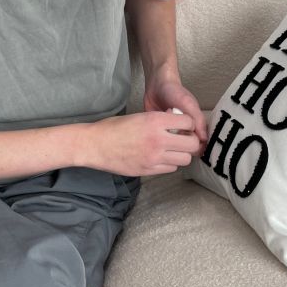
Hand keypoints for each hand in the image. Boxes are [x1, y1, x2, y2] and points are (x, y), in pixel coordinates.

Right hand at [87, 111, 201, 176]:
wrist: (95, 145)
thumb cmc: (114, 128)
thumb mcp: (140, 116)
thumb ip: (160, 120)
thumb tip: (177, 121)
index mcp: (155, 121)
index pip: (189, 122)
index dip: (188, 123)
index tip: (184, 125)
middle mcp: (158, 139)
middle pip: (192, 144)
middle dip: (190, 141)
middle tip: (183, 139)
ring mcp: (154, 157)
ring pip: (184, 159)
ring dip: (181, 154)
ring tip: (172, 149)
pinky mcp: (148, 170)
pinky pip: (170, 168)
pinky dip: (169, 163)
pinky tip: (160, 157)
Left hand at [143, 75, 207, 147]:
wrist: (156, 85)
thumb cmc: (176, 92)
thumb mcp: (188, 104)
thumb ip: (198, 120)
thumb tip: (204, 139)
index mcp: (195, 126)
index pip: (198, 145)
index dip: (193, 146)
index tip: (185, 140)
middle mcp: (184, 132)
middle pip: (185, 148)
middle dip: (178, 140)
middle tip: (172, 129)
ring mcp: (172, 133)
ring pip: (172, 146)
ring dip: (168, 138)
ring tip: (164, 126)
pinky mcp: (160, 133)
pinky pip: (161, 142)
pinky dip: (159, 137)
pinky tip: (156, 128)